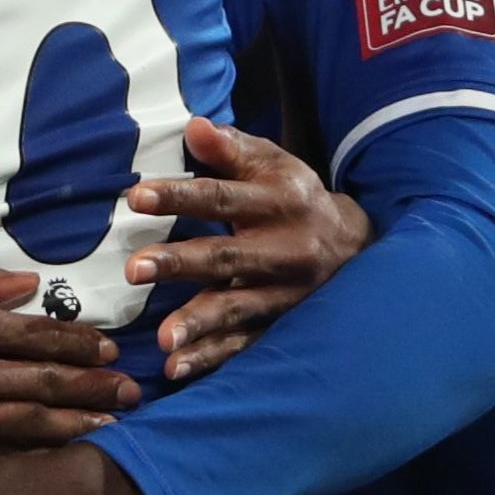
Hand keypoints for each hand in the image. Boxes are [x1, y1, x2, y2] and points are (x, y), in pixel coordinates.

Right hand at [0, 244, 135, 455]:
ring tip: (111, 428)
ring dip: (74, 424)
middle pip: (47, 383)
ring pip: (27, 424)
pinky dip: (27, 451)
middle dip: (95, 388)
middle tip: (132, 393)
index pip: (40, 334)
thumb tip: (24, 288)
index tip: (109, 348)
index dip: (80, 343)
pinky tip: (48, 451)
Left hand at [127, 117, 367, 379]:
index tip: (135, 197)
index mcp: (280, 204)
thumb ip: (230, 148)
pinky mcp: (284, 325)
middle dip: (181, 263)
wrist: (360, 247)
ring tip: (162, 340)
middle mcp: (286, 251)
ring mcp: (287, 294)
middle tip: (134, 269)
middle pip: (228, 257)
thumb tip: (193, 125)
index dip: (180, 197)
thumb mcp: (271, 165)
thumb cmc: (294, 198)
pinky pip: (246, 345)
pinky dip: (212, 358)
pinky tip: (176, 368)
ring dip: (198, 323)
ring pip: (239, 309)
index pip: (223, 198)